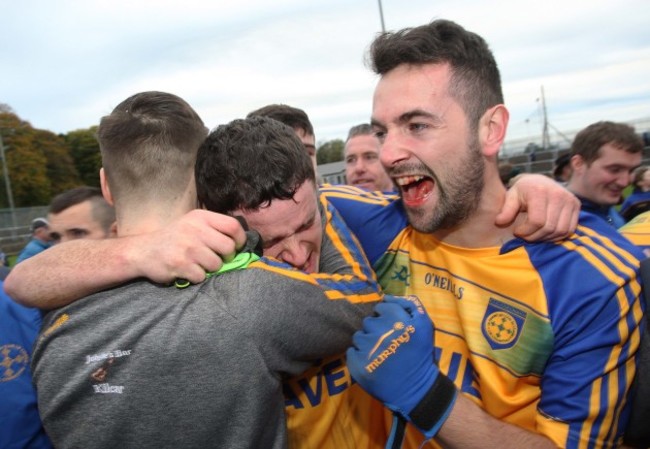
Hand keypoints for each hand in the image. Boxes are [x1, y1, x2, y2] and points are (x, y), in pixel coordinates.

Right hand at [126, 209, 246, 284]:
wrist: (143, 251)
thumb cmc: (174, 238)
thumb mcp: (192, 223)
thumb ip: (213, 228)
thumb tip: (241, 242)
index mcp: (200, 217)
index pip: (233, 226)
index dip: (240, 239)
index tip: (236, 247)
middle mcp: (194, 229)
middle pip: (228, 247)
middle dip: (226, 257)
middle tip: (217, 259)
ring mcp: (187, 247)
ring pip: (217, 264)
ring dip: (211, 269)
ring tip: (199, 264)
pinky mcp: (180, 264)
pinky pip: (202, 276)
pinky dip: (198, 277)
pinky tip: (188, 271)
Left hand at [346, 295, 455, 437]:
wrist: (416, 389)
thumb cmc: (420, 355)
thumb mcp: (425, 325)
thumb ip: (410, 304)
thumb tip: (386, 296)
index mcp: (399, 321)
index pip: (382, 308)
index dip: (386, 317)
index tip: (392, 329)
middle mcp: (382, 332)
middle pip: (368, 321)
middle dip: (376, 330)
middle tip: (387, 343)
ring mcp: (368, 348)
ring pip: (358, 336)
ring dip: (366, 343)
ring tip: (379, 354)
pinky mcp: (358, 364)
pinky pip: (351, 351)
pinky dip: (359, 356)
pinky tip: (372, 363)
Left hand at [496, 173, 578, 240]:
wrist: (539, 181)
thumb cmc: (522, 191)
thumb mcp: (511, 196)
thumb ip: (505, 210)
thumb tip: (499, 222)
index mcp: (539, 191)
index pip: (536, 221)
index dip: (525, 231)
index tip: (517, 231)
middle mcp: (558, 194)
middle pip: (549, 228)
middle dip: (534, 236)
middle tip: (525, 235)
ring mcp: (569, 199)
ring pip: (560, 231)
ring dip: (545, 238)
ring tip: (534, 234)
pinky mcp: (576, 205)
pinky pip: (569, 229)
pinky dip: (557, 236)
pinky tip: (545, 233)